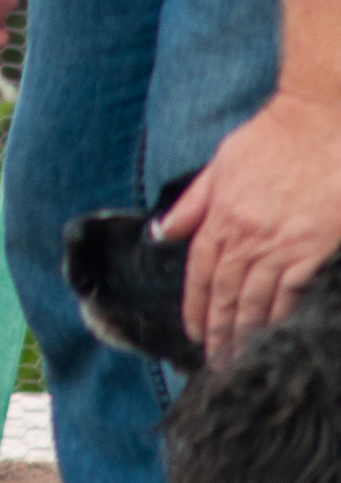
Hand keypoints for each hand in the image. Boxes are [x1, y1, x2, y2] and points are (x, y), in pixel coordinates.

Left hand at [156, 89, 340, 359]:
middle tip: (216, 361)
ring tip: (241, 357)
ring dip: (246, 331)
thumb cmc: (272, 139)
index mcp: (220, 214)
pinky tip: (277, 333)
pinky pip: (292, 291)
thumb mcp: (220, 165)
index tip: (194, 333)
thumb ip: (192, 203)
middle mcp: (245, 234)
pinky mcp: (311, 248)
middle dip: (219, 330)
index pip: (200, 272)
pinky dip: (282, 314)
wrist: (319, 120)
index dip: (196, 307)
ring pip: (256, 298)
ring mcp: (280, 243)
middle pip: (226, 293)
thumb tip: (162, 233)